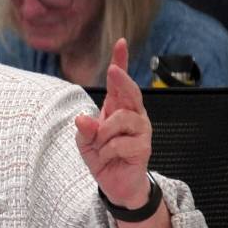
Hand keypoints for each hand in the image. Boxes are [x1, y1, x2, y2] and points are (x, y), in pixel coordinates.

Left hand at [74, 38, 151, 207]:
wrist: (116, 184)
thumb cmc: (103, 157)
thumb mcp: (85, 142)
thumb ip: (84, 129)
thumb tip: (83, 118)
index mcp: (117, 108)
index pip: (119, 82)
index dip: (121, 61)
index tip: (120, 42)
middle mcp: (132, 114)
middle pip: (130, 91)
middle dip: (121, 79)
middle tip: (113, 71)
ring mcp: (141, 129)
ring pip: (120, 119)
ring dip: (103, 134)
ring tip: (102, 147)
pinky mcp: (144, 147)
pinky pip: (120, 142)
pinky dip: (107, 151)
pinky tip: (110, 157)